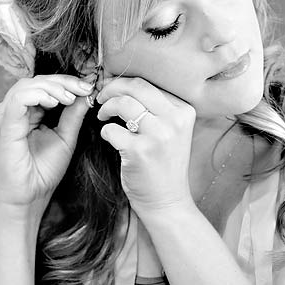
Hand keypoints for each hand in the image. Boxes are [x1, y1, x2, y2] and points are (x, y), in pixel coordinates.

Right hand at [0, 74, 93, 215]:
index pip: (43, 85)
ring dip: (53, 87)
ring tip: (70, 98)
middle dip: (63, 82)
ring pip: (27, 85)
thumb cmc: (43, 172)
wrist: (29, 198)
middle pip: (36, 81)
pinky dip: (39, 95)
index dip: (67, 82)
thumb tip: (86, 94)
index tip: (88, 87)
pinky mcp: (4, 125)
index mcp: (24, 113)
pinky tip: (55, 102)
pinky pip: (19, 99)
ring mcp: (4, 116)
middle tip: (83, 88)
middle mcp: (11, 111)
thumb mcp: (65, 137)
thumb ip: (73, 115)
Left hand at [95, 76, 195, 214]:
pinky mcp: (141, 151)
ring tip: (102, 115)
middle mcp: (175, 120)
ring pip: (123, 103)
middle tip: (100, 97)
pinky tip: (108, 137)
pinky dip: (105, 131)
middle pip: (135, 87)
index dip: (123, 83)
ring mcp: (159, 135)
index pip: (148, 84)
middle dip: (111, 88)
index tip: (111, 89)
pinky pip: (111, 129)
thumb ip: (154, 108)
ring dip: (106, 107)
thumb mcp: (170, 131)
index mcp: (184, 111)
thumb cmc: (163, 165)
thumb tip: (120, 84)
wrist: (167, 202)